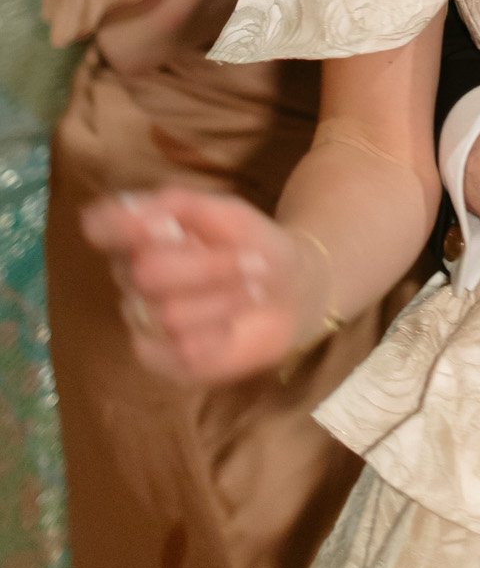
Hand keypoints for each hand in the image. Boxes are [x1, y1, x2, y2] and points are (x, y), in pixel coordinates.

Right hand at [81, 188, 318, 384]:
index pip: (100, 227)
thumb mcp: (223, 211)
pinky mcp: (165, 361)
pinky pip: (184, 351)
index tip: (166, 224)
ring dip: (225, 298)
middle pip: (146, 273)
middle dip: (209, 267)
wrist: (291, 291)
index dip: (120, 227)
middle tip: (251, 259)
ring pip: (169, 315)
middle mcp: (132, 278)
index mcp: (139, 235)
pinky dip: (221, 331)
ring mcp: (145, 322)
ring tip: (251, 288)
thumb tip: (130, 209)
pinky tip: (233, 322)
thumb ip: (175, 206)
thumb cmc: (251, 244)